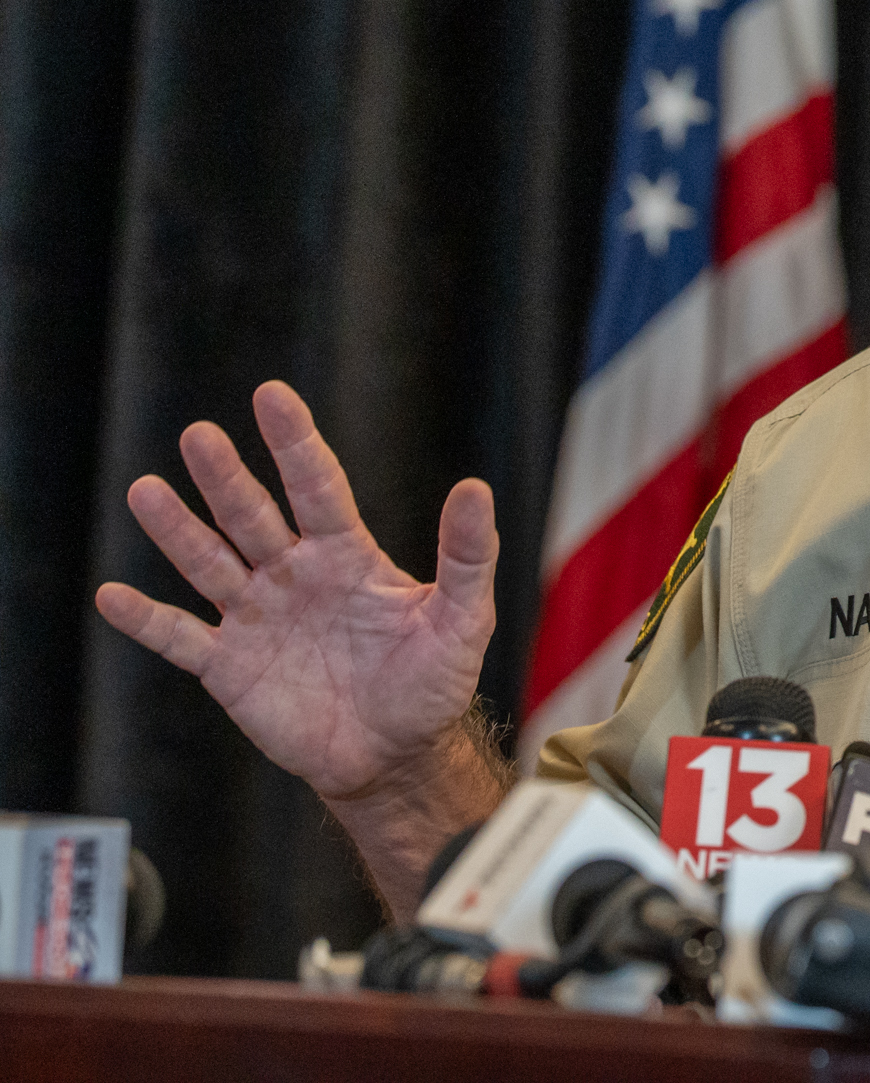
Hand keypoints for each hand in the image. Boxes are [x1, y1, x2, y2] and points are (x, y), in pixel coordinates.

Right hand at [95, 380, 498, 800]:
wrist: (395, 755)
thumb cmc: (433, 683)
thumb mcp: (462, 618)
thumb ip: (466, 556)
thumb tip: (475, 488)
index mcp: (347, 555)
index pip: (316, 486)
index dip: (293, 442)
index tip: (271, 395)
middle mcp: (294, 575)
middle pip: (252, 515)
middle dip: (225, 476)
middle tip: (197, 434)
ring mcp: (256, 617)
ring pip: (208, 563)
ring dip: (176, 530)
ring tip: (145, 490)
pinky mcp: (229, 667)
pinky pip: (180, 638)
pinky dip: (146, 619)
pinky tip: (112, 595)